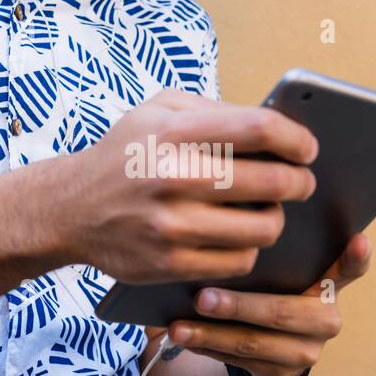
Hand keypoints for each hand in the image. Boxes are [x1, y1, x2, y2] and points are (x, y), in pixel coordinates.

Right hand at [61, 88, 317, 283]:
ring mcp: (172, 225)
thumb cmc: (124, 154)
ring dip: (274, 218)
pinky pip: (240, 261)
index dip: (296, 140)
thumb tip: (276, 124)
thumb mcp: (158, 111)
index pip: (260, 130)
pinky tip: (239, 236)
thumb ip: (213, 110)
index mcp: (174, 132)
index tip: (308, 149)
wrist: (68, 209)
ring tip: (266, 210)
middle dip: (299, 182)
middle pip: (272, 182)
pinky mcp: (169, 264)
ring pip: (263, 228)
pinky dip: (248, 248)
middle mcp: (173, 176)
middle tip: (300, 183)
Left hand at [162, 233, 372, 375]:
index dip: (356, 258)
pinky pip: (239, 362)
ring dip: (211, 335)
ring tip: (178, 328)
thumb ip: (272, 255)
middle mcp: (326, 319)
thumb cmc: (270, 289)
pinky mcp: (281, 373)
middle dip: (238, 307)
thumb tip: (232, 229)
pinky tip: (183, 339)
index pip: (350, 269)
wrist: (268, 344)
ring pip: (254, 343)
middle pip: (283, 313)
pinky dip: (207, 349)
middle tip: (201, 298)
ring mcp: (307, 351)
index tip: (360, 241)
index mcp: (330, 285)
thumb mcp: (279, 272)